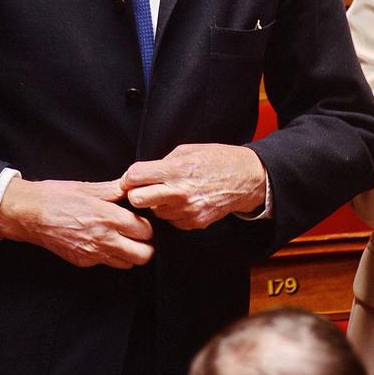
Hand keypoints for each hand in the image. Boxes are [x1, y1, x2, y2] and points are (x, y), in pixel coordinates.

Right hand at [0, 177, 153, 269]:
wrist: (30, 214)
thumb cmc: (56, 197)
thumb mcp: (88, 188)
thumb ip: (113, 190)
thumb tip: (130, 187)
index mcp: (107, 217)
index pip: (145, 231)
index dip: (148, 225)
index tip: (143, 219)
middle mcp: (103, 239)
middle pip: (143, 255)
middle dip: (146, 245)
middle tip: (140, 234)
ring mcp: (93, 254)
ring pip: (127, 264)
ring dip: (131, 253)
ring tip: (123, 239)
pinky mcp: (83, 262)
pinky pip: (107, 264)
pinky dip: (111, 256)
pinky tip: (104, 242)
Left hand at [121, 143, 266, 230]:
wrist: (245, 179)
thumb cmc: (216, 160)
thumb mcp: (187, 151)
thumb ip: (162, 163)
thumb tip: (141, 173)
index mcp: (176, 170)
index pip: (135, 176)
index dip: (128, 177)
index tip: (130, 178)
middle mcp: (179, 192)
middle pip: (137, 199)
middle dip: (136, 194)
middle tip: (142, 188)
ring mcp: (187, 210)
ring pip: (153, 212)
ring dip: (156, 204)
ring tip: (169, 192)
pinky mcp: (194, 223)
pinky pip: (170, 221)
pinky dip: (171, 213)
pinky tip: (181, 202)